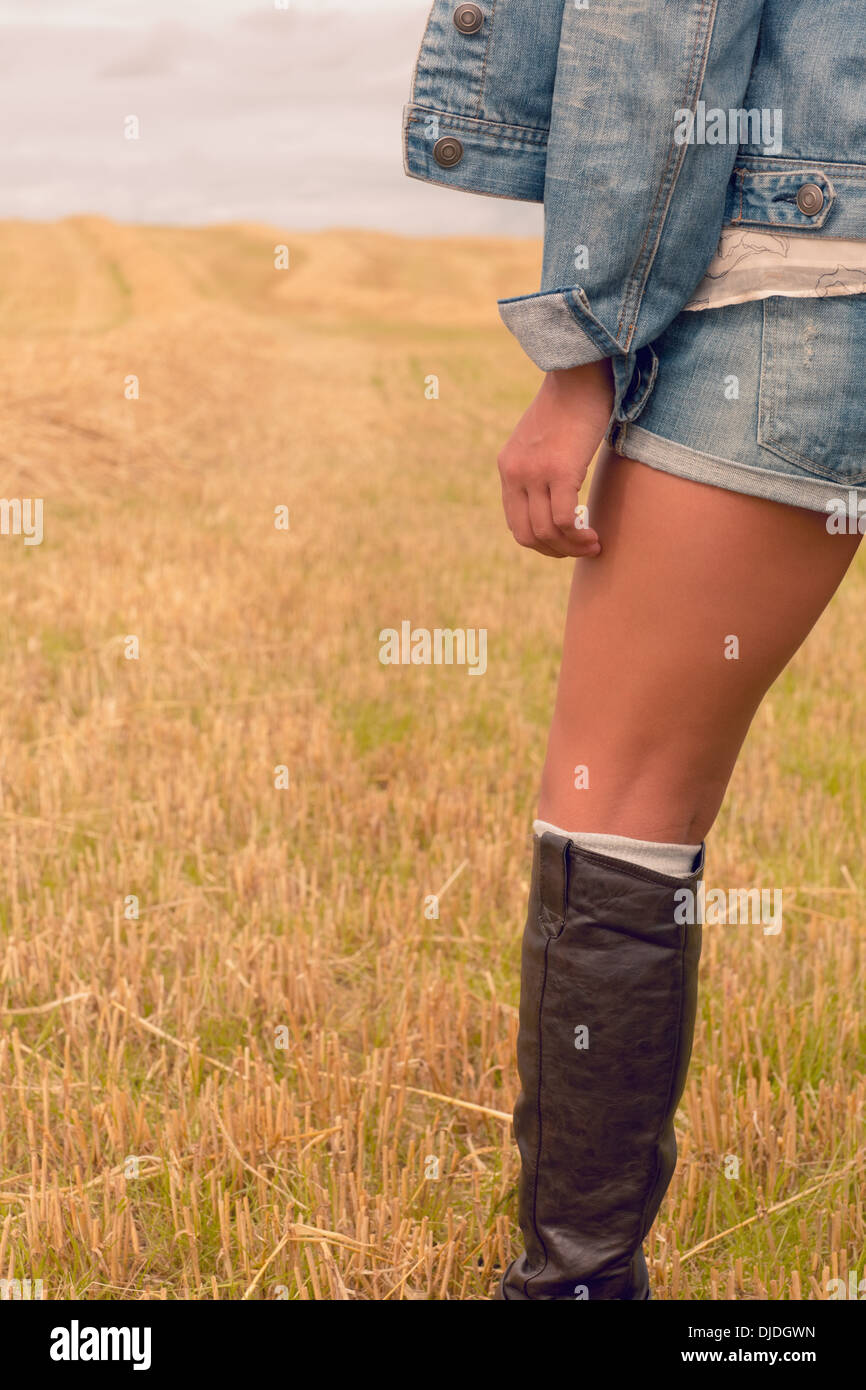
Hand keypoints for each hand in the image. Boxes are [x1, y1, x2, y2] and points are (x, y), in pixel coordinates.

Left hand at [497, 358, 614, 557]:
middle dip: (554, 551)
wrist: (581, 374)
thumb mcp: (543, 440)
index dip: (541, 541)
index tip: (565, 542)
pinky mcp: (560, 471)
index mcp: (507, 467)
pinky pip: (564, 520)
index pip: (515, 522)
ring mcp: (535, 473)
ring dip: (571, 547)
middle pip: (527, 534)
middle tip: (580, 549)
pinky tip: (595, 536)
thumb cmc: (572, 405)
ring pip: (546, 532)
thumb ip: (539, 467)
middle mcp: (515, 473)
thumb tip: (555, 498)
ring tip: (593, 545)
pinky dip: (579, 536)